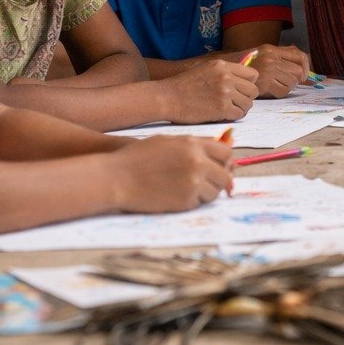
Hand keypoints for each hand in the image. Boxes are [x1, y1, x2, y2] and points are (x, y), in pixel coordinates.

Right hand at [112, 136, 233, 210]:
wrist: (117, 178)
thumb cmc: (138, 158)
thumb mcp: (167, 142)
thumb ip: (194, 145)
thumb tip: (218, 149)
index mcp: (193, 144)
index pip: (226, 152)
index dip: (224, 161)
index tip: (219, 166)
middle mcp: (197, 162)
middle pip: (226, 174)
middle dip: (219, 179)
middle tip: (207, 182)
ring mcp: (193, 183)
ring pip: (215, 191)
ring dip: (207, 192)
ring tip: (188, 188)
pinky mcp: (186, 201)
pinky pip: (200, 203)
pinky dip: (194, 201)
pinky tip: (177, 195)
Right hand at [162, 60, 256, 122]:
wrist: (167, 97)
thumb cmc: (184, 85)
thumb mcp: (205, 69)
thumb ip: (224, 71)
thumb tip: (243, 79)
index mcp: (223, 65)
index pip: (253, 74)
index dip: (248, 84)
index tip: (240, 91)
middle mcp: (226, 77)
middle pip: (253, 90)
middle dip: (246, 98)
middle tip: (235, 103)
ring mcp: (225, 92)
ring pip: (248, 103)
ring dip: (241, 108)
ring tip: (229, 110)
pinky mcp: (222, 107)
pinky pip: (239, 114)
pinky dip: (234, 116)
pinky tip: (224, 115)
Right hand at [241, 44, 310, 98]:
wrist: (225, 73)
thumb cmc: (244, 66)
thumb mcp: (262, 54)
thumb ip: (281, 56)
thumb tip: (304, 67)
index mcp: (271, 49)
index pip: (299, 56)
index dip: (306, 67)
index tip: (303, 75)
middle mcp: (271, 58)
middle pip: (298, 71)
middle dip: (295, 79)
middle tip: (287, 82)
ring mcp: (268, 71)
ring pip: (292, 82)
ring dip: (287, 87)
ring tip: (276, 86)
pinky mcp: (265, 84)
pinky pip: (283, 91)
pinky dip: (280, 93)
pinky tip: (271, 91)